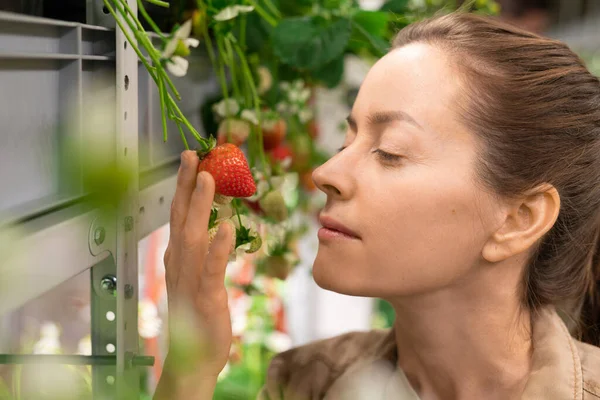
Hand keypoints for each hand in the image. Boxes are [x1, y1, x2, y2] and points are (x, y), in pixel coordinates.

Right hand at [156, 151, 232, 396]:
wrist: (193, 357)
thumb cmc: (198, 314)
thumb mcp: (197, 276)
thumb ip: (201, 250)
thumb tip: (212, 224)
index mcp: (178, 257)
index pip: (179, 214)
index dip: (183, 186)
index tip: (190, 159)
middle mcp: (178, 263)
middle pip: (180, 218)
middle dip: (186, 185)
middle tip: (193, 155)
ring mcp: (189, 280)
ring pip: (193, 237)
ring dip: (199, 207)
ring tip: (208, 179)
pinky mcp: (206, 297)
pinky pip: (211, 268)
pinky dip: (218, 247)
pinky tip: (228, 227)